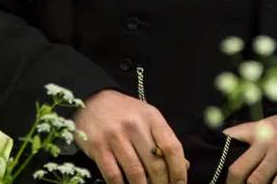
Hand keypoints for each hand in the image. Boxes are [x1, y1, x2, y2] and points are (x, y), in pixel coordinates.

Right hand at [73, 89, 188, 183]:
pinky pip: (113, 175)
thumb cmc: (125, 113)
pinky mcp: (98, 147)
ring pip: (136, 173)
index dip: (179, 170)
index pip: (172, 147)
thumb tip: (183, 167)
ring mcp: (115, 136)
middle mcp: (135, 126)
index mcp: (152, 117)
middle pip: (155, 164)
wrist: (93, 101)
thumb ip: (163, 141)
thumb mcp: (148, 119)